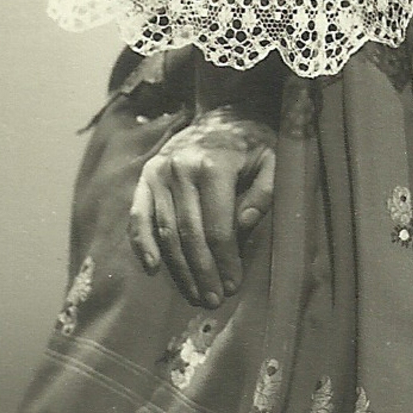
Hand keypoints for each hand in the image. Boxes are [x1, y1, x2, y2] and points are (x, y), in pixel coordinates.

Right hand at [128, 107, 276, 306]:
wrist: (223, 112)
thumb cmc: (253, 143)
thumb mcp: (273, 161)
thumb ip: (265, 193)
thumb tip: (244, 225)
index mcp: (214, 166)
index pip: (217, 226)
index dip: (225, 260)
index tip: (232, 286)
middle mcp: (182, 169)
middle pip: (189, 234)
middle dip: (201, 271)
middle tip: (211, 300)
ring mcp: (160, 172)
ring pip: (165, 231)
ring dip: (178, 268)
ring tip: (192, 293)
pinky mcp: (146, 176)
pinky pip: (139, 215)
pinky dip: (142, 243)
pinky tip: (152, 268)